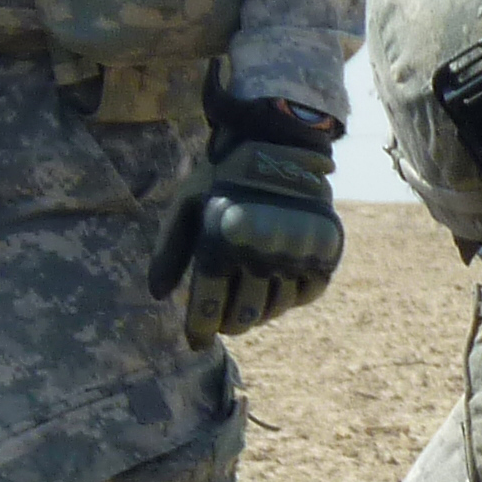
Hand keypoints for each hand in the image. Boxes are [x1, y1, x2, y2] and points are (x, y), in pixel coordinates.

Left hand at [153, 89, 343, 340]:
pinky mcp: (323, 251)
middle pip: (243, 315)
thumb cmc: (222, 174)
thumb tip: (158, 295)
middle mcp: (260, 253)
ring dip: (260, 312)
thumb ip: (170, 251)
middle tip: (225, 320)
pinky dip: (291, 296)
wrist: (279, 142)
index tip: (196, 339)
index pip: (208, 307)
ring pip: (276, 308)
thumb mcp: (187, 204)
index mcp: (221, 242)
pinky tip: (277, 284)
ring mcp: (295, 253)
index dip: (200, 330)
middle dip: (230, 323)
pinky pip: (307, 293)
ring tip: (249, 303)